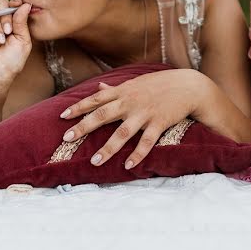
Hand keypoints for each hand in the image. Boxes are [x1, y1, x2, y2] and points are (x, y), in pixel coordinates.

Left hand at [58, 69, 200, 169]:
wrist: (188, 86)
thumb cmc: (159, 84)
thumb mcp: (135, 83)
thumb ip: (116, 88)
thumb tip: (98, 87)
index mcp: (123, 91)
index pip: (96, 99)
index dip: (78, 107)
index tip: (62, 116)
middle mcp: (131, 101)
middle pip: (103, 114)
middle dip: (84, 126)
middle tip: (67, 138)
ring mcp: (145, 113)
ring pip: (123, 132)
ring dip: (108, 148)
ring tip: (94, 162)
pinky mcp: (159, 123)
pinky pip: (147, 141)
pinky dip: (137, 154)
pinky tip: (128, 166)